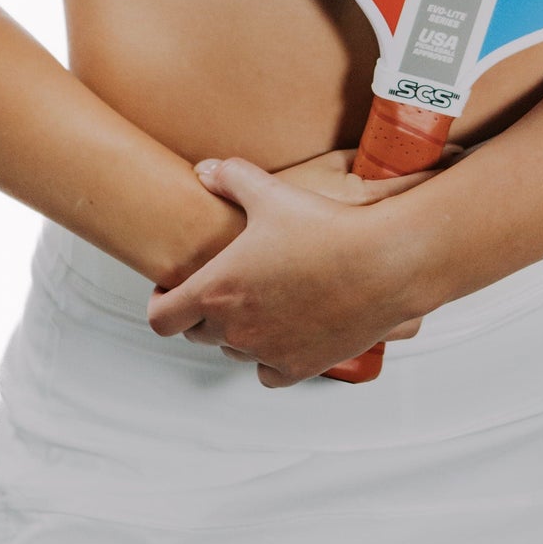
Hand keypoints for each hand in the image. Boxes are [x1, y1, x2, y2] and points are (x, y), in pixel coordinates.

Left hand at [146, 152, 453, 385]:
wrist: (381, 263)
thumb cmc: (325, 229)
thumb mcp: (270, 193)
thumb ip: (230, 178)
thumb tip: (205, 170)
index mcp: (217, 289)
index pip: (162, 318)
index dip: (160, 303)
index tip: (170, 289)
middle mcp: (236, 329)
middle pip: (197, 334)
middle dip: (200, 312)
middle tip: (218, 288)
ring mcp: (267, 352)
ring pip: (233, 351)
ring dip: (236, 332)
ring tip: (255, 303)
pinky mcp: (300, 367)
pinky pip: (268, 373)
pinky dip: (268, 357)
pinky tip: (281, 333)